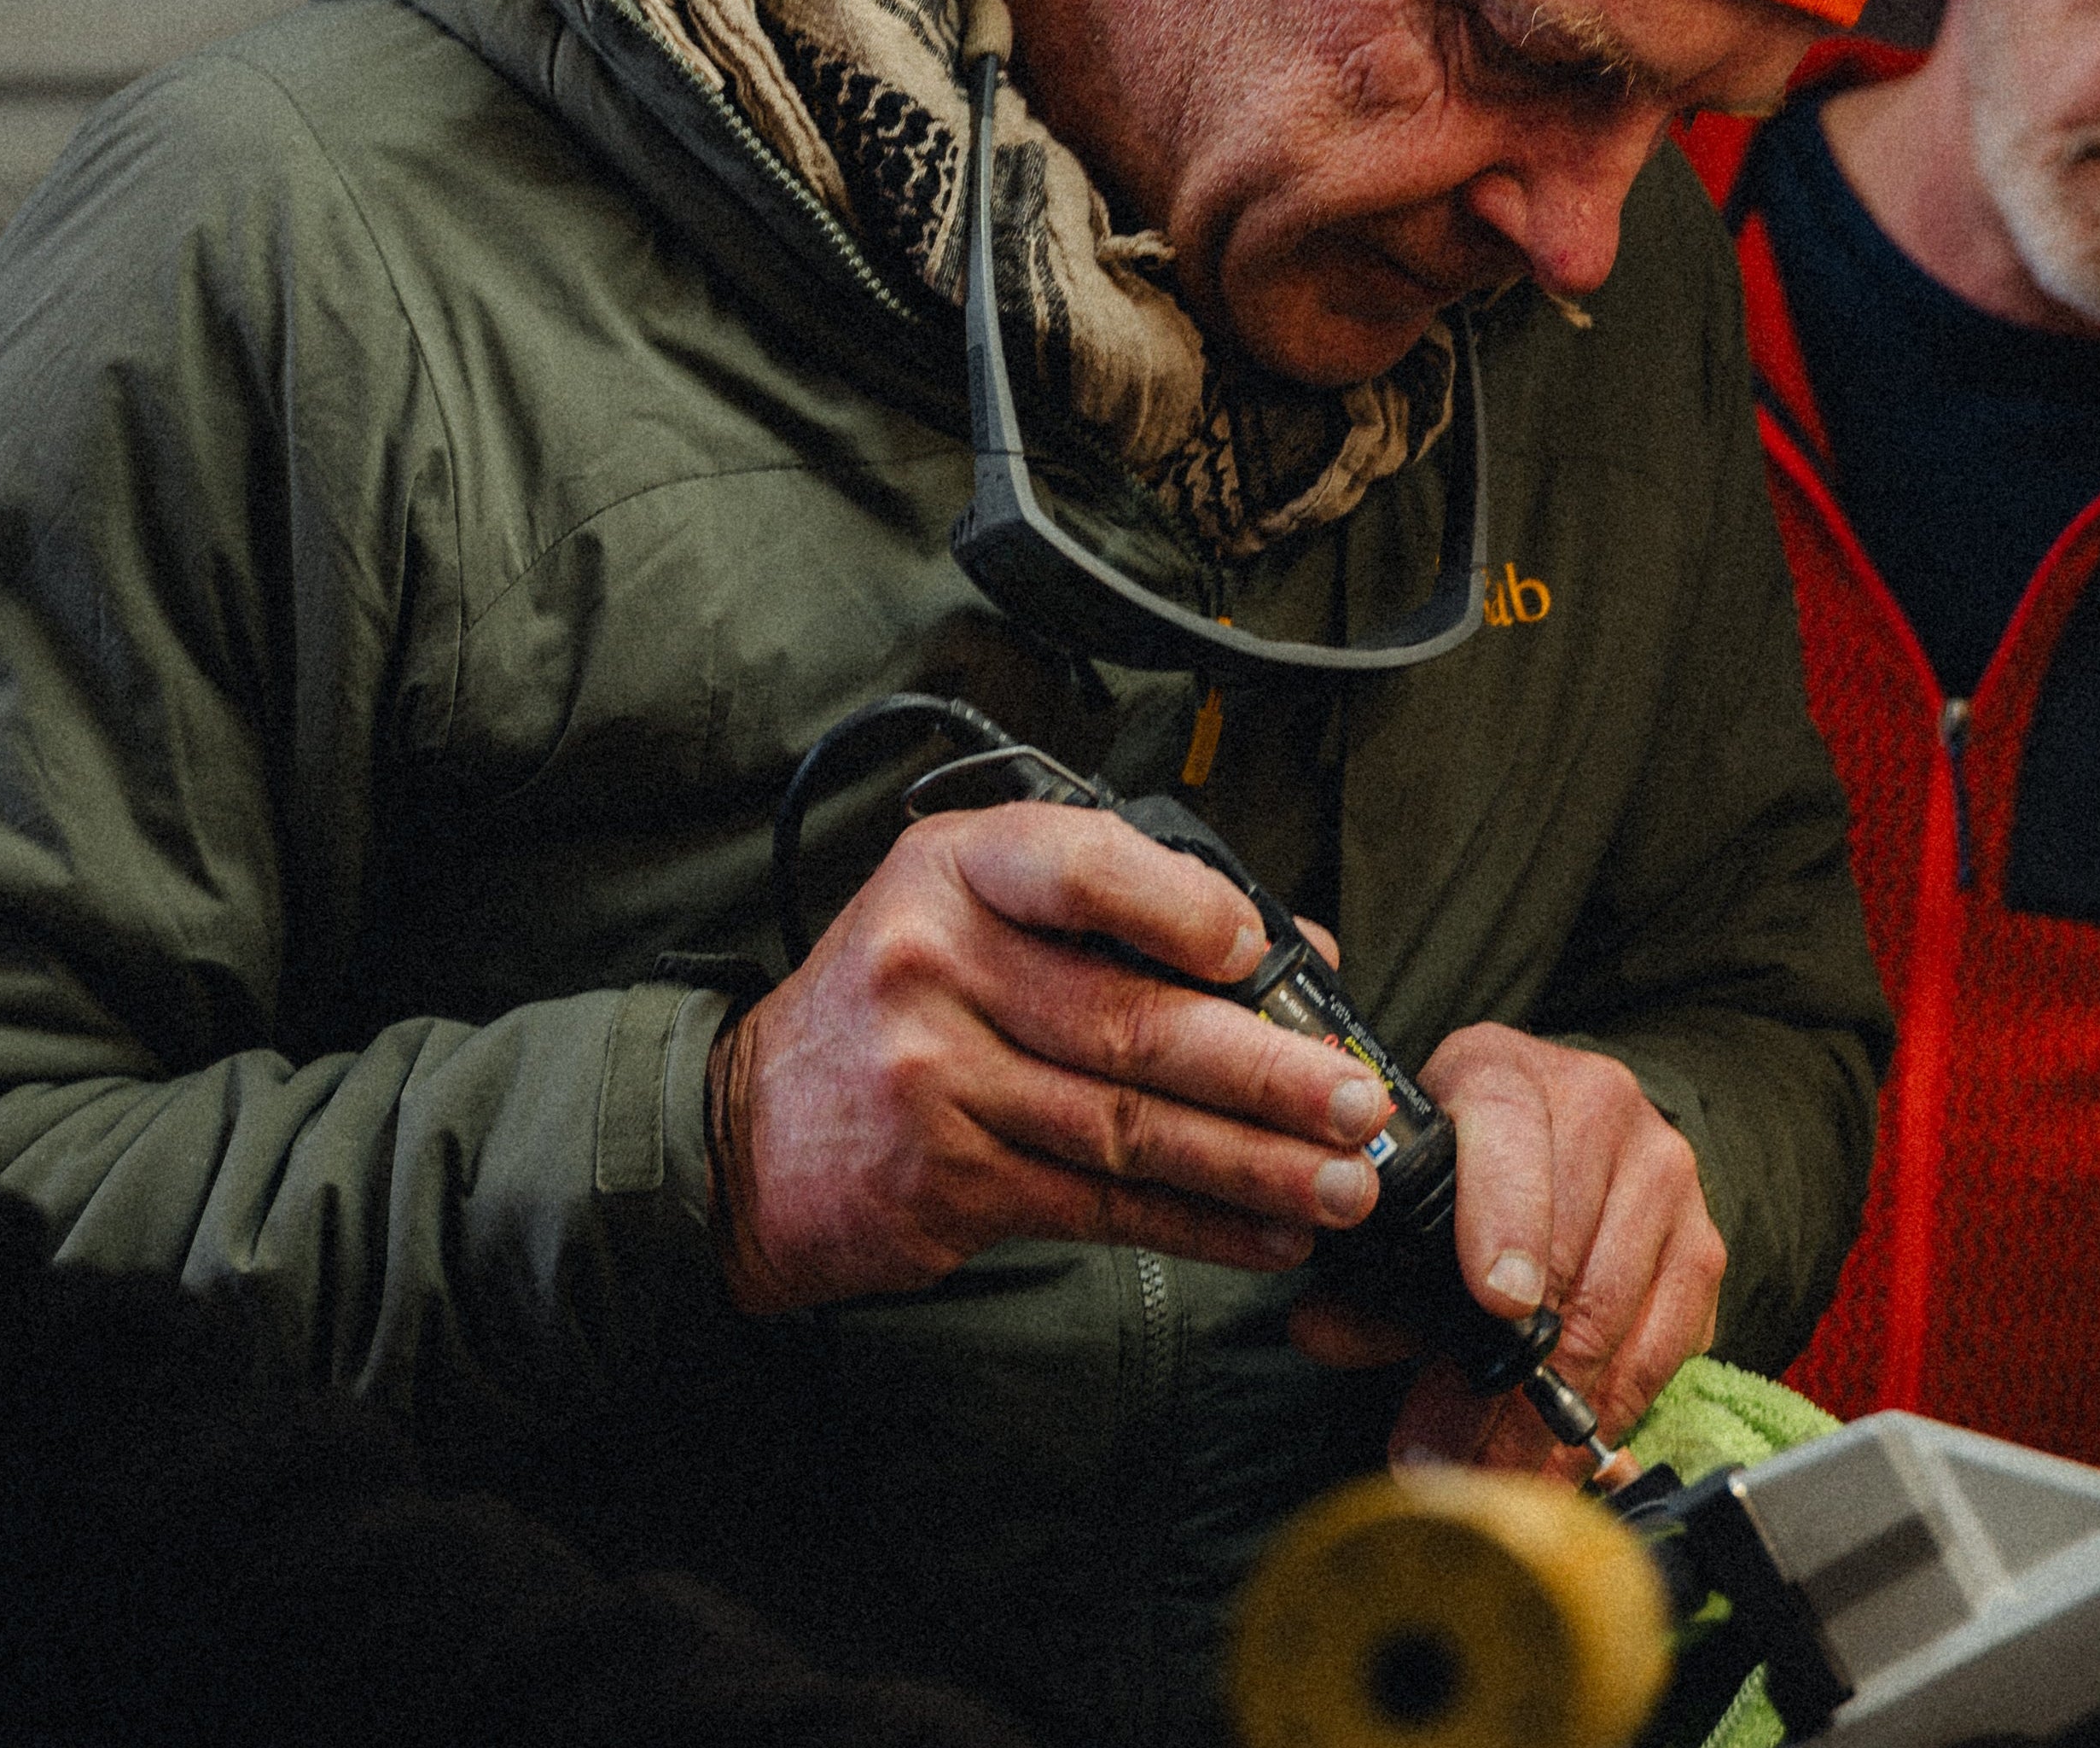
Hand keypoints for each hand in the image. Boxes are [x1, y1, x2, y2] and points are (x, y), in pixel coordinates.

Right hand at [708, 803, 1392, 1313]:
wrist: (743, 1135)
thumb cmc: (895, 1001)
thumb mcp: (976, 909)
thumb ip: (1121, 914)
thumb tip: (1297, 953)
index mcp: (959, 871)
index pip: (1081, 868)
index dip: (1181, 909)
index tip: (1264, 952)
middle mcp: (939, 965)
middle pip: (1128, 1022)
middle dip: (1264, 1070)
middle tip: (1356, 1098)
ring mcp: (935, 1080)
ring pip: (1126, 1127)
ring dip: (1251, 1163)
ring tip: (1343, 1181)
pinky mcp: (945, 1182)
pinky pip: (1097, 1202)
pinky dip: (1195, 1222)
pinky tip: (1266, 1232)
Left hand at [1291, 1023, 1723, 1473]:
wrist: (1566, 1125)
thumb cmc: (1467, 1164)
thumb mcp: (1408, 1189)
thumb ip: (1368, 1272)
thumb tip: (1322, 1331)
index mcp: (1505, 1073)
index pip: (1510, 1136)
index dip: (1504, 1224)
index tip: (1495, 1307)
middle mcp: (1601, 1106)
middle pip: (1564, 1252)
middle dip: (1499, 1374)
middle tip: (1442, 1451)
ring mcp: (1664, 1174)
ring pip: (1614, 1311)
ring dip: (1544, 1415)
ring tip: (1485, 1476)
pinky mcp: (1702, 1242)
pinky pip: (1663, 1346)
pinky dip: (1606, 1414)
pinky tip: (1554, 1460)